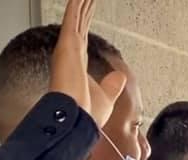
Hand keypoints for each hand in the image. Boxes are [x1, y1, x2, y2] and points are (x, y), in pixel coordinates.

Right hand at [49, 0, 125, 126]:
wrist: (77, 119)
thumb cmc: (87, 113)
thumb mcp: (107, 97)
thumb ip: (112, 85)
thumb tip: (120, 76)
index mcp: (79, 63)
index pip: (83, 34)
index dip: (86, 20)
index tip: (87, 7)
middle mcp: (72, 52)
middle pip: (79, 21)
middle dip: (84, 6)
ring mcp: (69, 47)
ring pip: (76, 16)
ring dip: (80, 2)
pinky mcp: (68, 44)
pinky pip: (72, 17)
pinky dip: (76, 4)